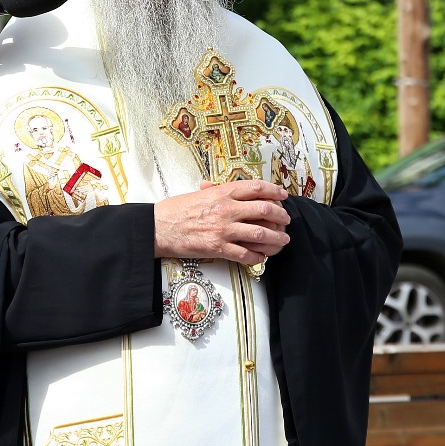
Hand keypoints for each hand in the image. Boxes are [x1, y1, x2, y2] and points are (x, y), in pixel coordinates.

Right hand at [153, 179, 291, 265]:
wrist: (158, 227)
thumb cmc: (176, 210)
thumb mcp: (199, 194)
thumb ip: (216, 191)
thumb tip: (224, 187)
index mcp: (222, 192)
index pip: (256, 187)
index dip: (275, 191)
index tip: (283, 196)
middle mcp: (226, 209)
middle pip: (264, 209)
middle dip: (281, 216)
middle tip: (286, 220)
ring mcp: (223, 229)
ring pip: (260, 233)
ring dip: (276, 238)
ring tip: (283, 240)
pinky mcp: (218, 248)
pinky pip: (245, 254)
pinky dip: (257, 257)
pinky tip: (261, 257)